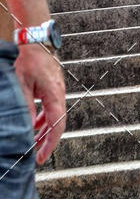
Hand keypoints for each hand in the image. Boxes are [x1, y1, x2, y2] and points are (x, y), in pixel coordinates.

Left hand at [14, 44, 65, 164]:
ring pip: (54, 117)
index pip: (57, 126)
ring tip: (32, 144)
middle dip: (47, 142)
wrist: (35, 40)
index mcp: (55, 94)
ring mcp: (56, 90)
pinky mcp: (51, 87)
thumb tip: (25, 129)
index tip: (40, 158)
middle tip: (36, 156)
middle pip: (58, 124)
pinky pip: (50, 108)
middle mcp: (59, 93)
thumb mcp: (22, 86)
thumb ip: (25, 108)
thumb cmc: (28, 59)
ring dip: (44, 131)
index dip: (50, 145)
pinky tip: (33, 124)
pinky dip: (42, 119)